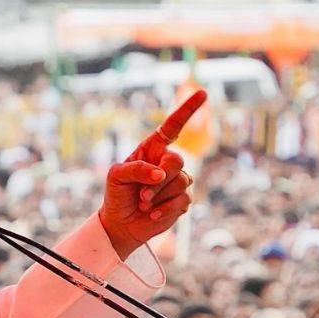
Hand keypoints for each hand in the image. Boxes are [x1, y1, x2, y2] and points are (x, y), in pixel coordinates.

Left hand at [99, 90, 206, 258]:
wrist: (121, 223)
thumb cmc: (117, 194)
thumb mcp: (116, 176)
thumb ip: (136, 169)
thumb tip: (160, 173)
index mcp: (152, 149)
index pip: (173, 126)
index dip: (188, 109)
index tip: (202, 92)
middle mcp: (167, 162)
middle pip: (177, 161)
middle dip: (159, 180)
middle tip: (142, 195)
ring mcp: (177, 181)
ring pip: (181, 182)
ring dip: (159, 196)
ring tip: (144, 204)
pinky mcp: (182, 201)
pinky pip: (183, 200)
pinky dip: (165, 209)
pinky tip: (153, 214)